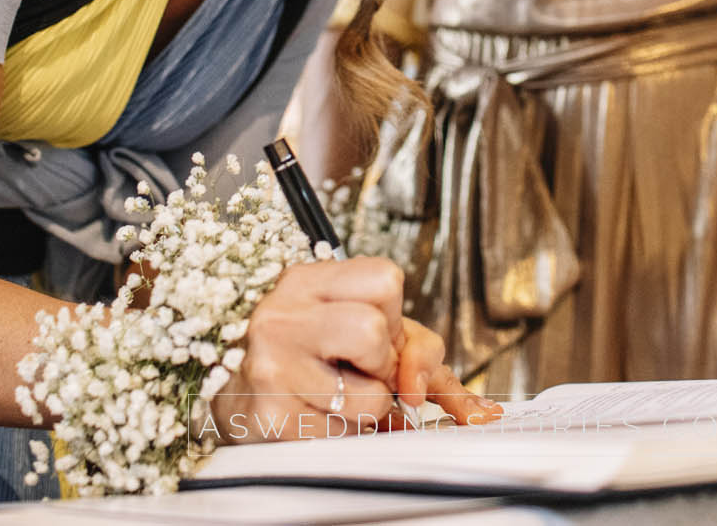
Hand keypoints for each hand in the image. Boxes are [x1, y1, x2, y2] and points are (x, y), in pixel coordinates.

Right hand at [209, 257, 499, 442]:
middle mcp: (283, 314)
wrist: (241, 398)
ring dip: (370, 410)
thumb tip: (475, 410)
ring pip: (370, 397)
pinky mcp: (271, 414)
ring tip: (338, 397)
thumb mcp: (366, 335)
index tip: (376, 338)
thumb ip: (422, 357)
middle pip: (374, 332)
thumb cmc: (314, 360)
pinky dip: (347, 435)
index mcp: (308, 281)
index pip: (385, 280)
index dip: (395, 319)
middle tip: (361, 372)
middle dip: (384, 365)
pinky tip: (320, 418)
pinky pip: (345, 435)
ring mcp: (271, 364)